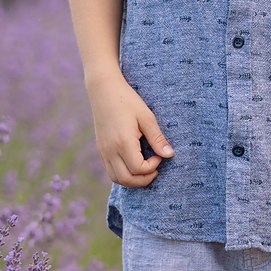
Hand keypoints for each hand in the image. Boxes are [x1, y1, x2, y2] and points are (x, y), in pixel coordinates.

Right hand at [87, 71, 172, 187]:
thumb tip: (169, 155)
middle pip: (126, 179)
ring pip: (117, 178)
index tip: (159, 155)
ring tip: (145, 169)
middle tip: (155, 169)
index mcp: (123, 143)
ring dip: (133, 180)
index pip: (138, 169)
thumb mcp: (147, 117)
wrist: (104, 90)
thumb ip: (157, 138)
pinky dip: (123, 174)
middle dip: (144, 180)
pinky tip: (134, 163)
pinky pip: (111, 171)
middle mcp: (110, 151)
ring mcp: (103, 151)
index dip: (152, 167)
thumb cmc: (127, 101)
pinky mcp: (101, 150)